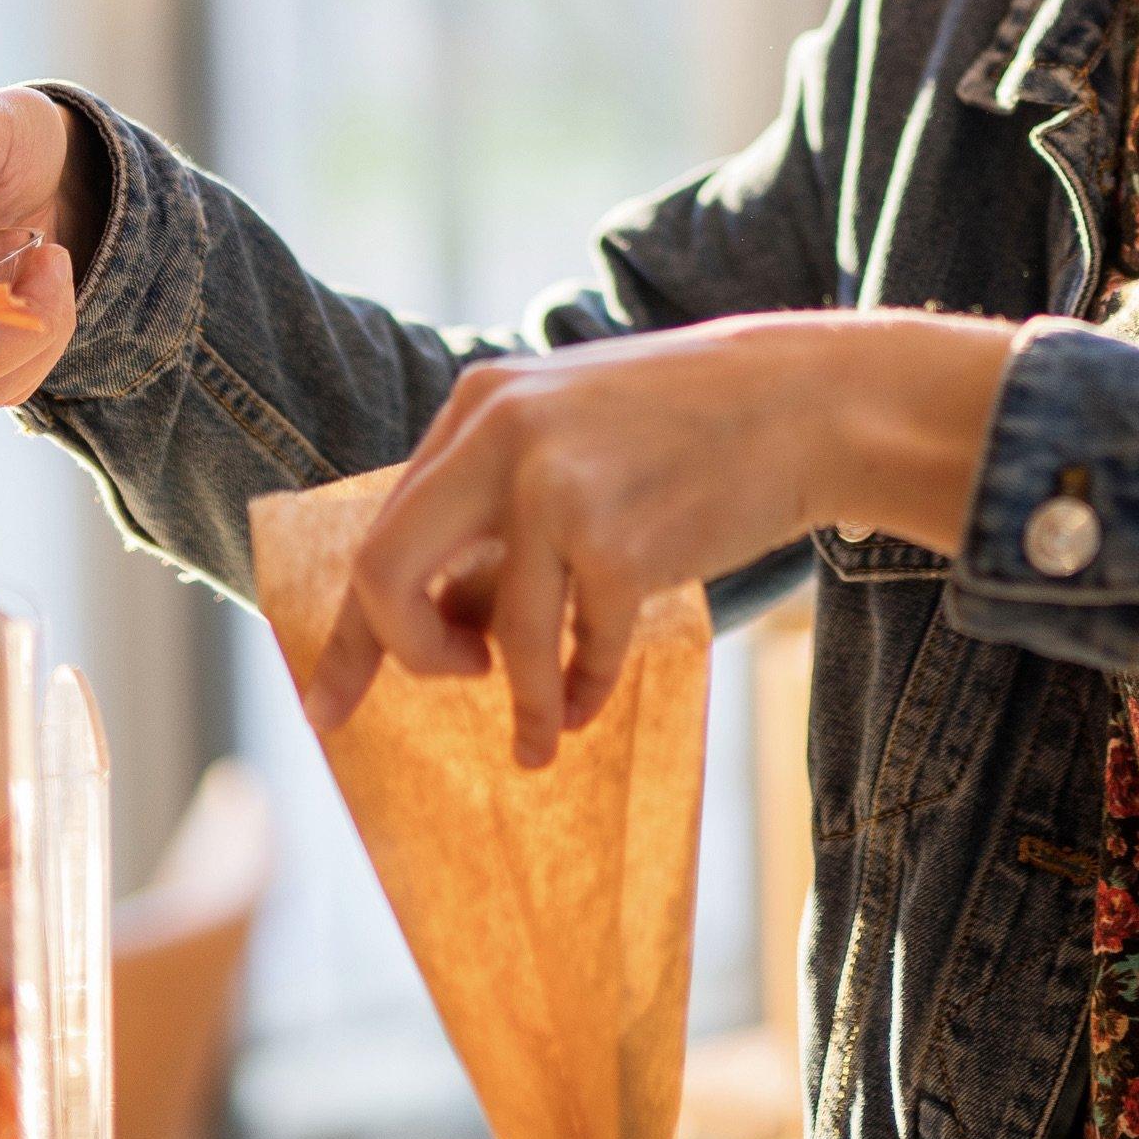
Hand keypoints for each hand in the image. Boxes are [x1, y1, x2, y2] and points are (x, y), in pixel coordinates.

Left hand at [307, 311, 1019, 767]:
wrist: (811, 403)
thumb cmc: (693, 428)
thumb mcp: (573, 436)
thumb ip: (498, 506)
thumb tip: (437, 623)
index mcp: (480, 405)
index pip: (379, 532)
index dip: (351, 634)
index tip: (328, 707)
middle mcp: (501, 436)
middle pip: (385, 576)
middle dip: (404, 655)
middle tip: (454, 683)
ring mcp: (557, 487)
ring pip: (493, 636)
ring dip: (517, 705)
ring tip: (540, 735)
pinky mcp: (619, 541)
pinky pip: (577, 651)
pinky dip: (583, 691)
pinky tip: (593, 699)